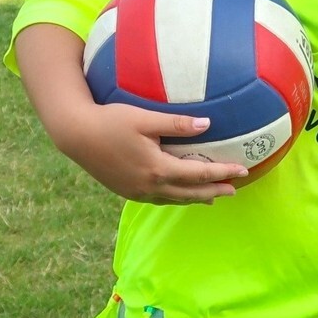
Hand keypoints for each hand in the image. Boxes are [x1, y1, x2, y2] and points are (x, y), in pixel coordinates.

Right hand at [62, 102, 247, 203]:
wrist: (75, 135)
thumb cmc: (110, 121)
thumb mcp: (146, 119)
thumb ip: (177, 124)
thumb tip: (208, 124)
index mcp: (157, 169)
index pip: (199, 174)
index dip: (222, 173)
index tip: (242, 171)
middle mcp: (149, 185)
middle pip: (190, 193)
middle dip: (214, 191)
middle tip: (234, 190)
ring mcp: (136, 191)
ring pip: (174, 199)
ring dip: (195, 198)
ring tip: (213, 197)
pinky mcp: (126, 190)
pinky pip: (158, 199)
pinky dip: (176, 197)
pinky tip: (180, 194)